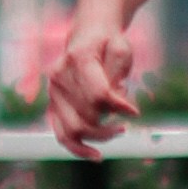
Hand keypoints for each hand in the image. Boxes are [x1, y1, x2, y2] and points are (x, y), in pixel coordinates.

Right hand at [43, 15, 139, 155]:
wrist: (88, 33)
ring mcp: (53, 91)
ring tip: (116, 134)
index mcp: (78, 58)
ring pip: (72, 130)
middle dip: (110, 123)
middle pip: (87, 115)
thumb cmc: (109, 42)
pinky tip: (96, 155)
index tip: (134, 112)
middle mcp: (60, 76)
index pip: (98, 94)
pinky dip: (77, 148)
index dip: (119, 107)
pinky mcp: (53, 104)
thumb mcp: (122, 50)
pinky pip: (61, 133)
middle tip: (125, 122)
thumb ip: (119, 76)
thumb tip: (120, 109)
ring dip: (97, 138)